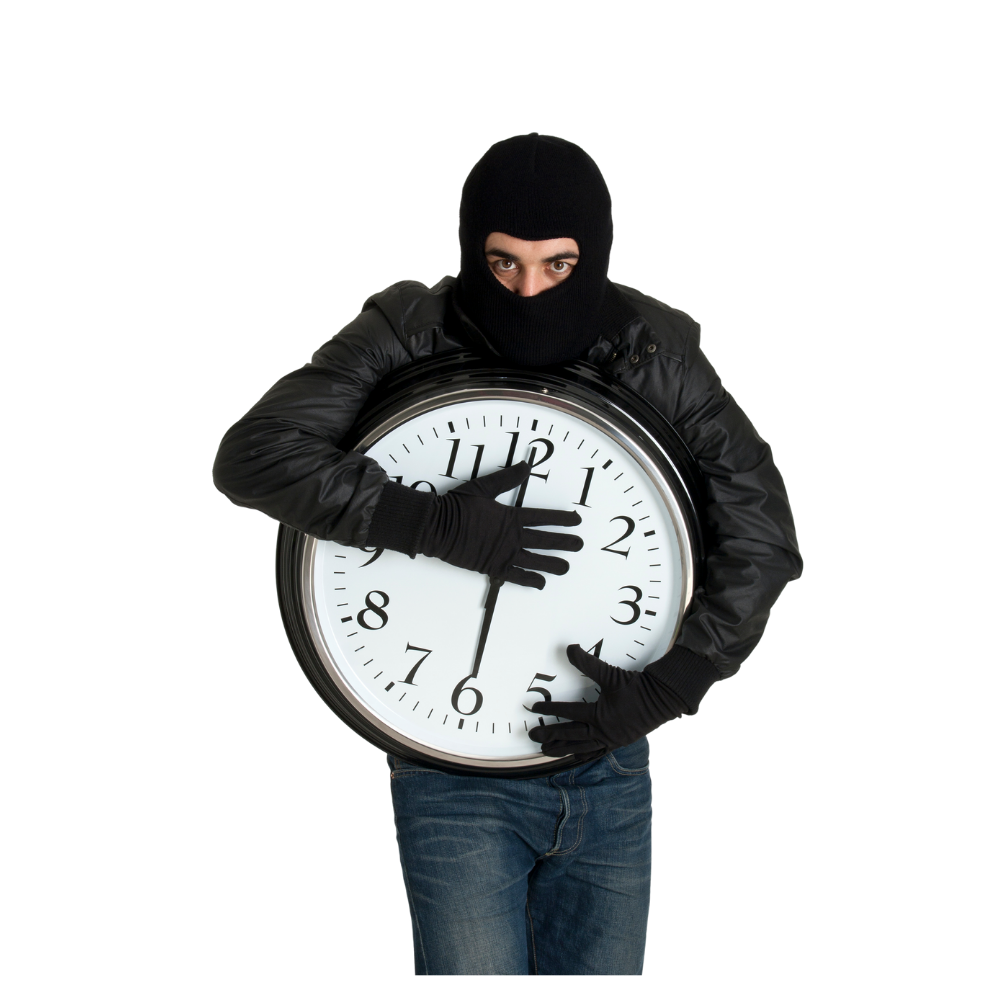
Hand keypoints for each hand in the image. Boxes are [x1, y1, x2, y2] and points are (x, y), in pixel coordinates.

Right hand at [418, 462, 582, 588]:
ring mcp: (504, 554)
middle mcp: (511, 537)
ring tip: (566, 567)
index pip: (544, 517)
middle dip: (565, 543)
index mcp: (510, 517)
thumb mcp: (482, 487)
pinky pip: (517, 577)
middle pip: (545, 541)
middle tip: (579, 544)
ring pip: (536, 561)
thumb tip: (525, 466)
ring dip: (553, 564)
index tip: (576, 520)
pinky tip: (541, 583)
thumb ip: (506, 478)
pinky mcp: (493, 567)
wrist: (437, 527)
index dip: (562, 519)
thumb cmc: (456, 507)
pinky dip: (530, 581)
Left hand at [529, 643, 685, 755]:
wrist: (662, 699)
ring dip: (562, 750)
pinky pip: (595, 753)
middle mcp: (603, 732)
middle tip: (532, 735)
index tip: (535, 708)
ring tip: (545, 752)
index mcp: (600, 716)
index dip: (551, 710)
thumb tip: (569, 649)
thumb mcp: (611, 675)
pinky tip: (573, 758)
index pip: (569, 713)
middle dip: (550, 736)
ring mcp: (610, 740)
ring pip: (581, 748)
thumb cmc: (637, 687)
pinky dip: (582, 756)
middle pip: (570, 735)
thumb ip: (588, 663)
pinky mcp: (617, 743)